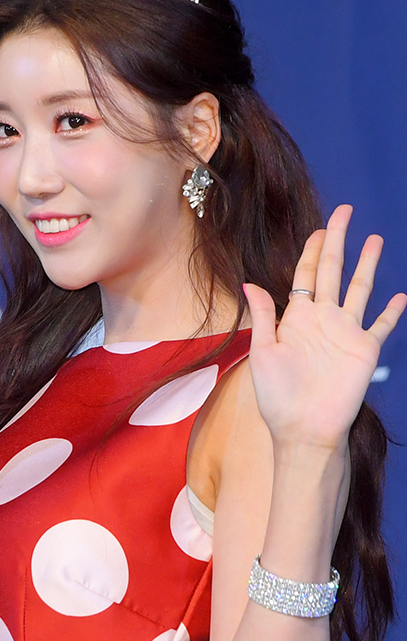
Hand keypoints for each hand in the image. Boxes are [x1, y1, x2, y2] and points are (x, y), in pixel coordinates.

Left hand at [243, 204, 406, 448]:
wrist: (303, 429)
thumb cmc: (278, 397)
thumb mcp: (264, 352)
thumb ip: (264, 315)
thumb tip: (249, 282)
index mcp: (297, 318)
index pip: (307, 275)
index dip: (313, 250)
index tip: (321, 227)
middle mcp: (323, 320)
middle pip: (333, 271)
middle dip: (338, 241)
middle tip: (345, 211)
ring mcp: (346, 333)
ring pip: (360, 289)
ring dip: (367, 265)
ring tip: (375, 238)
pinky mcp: (365, 350)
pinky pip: (381, 325)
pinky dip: (391, 311)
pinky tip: (401, 294)